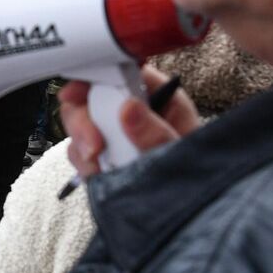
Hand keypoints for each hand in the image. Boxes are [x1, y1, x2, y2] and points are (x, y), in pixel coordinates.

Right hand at [60, 65, 200, 176]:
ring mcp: (113, 131)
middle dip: (83, 121)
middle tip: (95, 146)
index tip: (76, 94)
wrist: (194, 202)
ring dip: (83, 145)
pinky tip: (100, 173)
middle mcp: (130, 107)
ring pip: (79, 124)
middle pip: (88, 96)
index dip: (92, 76)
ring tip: (101, 166)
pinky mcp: (103, 153)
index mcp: (155, 93)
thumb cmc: (197, 168)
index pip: (117, 69)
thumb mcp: (182, 149)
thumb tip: (130, 109)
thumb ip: (156, 132)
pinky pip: (79, 151)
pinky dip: (84, 164)